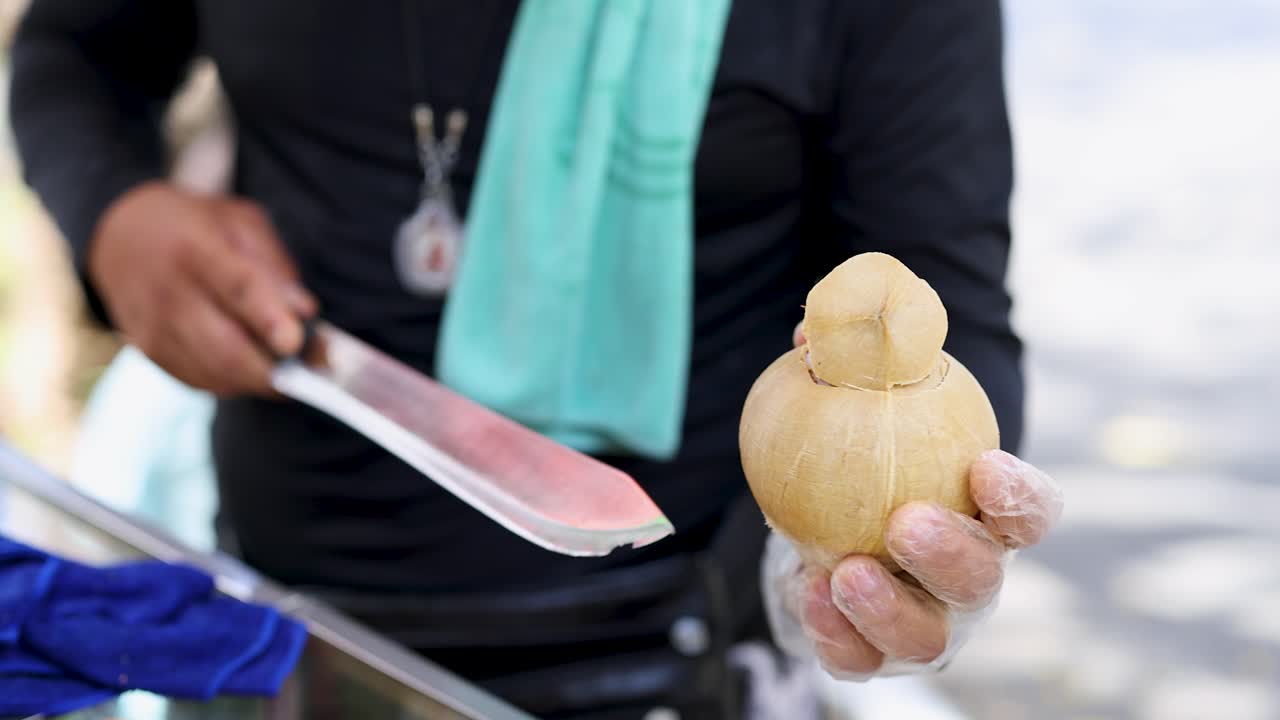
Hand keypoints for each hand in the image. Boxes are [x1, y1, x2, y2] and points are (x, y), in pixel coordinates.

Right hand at [88, 181, 316, 395]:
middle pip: (226, 349)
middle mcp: (169, 292)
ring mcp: (154, 328)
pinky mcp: (150, 353)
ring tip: (284, 364)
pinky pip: (201, 382)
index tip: (295, 342)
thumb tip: (304, 312)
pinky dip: (233, 381)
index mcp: (195, 248)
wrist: (118, 236)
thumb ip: (275, 265)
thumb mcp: (240, 222)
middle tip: (309, 368)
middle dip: (273, 369)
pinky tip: (247, 364)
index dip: (268, 319)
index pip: (236, 289)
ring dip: (258, 379)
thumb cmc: (194, 227)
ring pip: (217, 374)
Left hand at [762, 324, 1063, 679]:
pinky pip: (860, 658)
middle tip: (905, 523)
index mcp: (984, 512)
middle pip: (984, 579)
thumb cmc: (856, 450)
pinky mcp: (872, 651)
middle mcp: (968, 574)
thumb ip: (846, 366)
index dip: (1020, 495)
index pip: (1029, 509)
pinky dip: (837, 635)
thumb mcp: (854, 404)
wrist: (819, 516)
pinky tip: (807, 593)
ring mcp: (924, 620)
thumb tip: (814, 327)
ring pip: (928, 636)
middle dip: (952, 557)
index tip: (985, 466)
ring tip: (845, 572)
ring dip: (890, 610)